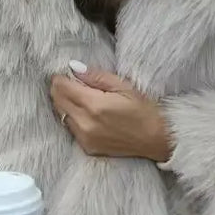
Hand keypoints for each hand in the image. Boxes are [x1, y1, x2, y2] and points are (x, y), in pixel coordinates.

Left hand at [49, 63, 174, 161]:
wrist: (156, 140)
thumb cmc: (144, 110)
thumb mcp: (124, 86)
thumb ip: (96, 76)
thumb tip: (74, 67)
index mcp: (94, 105)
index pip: (62, 87)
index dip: (61, 77)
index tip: (68, 73)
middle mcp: (85, 123)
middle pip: (57, 100)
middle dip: (60, 89)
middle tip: (73, 82)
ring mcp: (85, 138)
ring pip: (61, 115)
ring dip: (65, 103)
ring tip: (81, 98)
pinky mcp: (87, 148)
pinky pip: (70, 128)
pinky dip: (73, 118)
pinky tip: (88, 114)